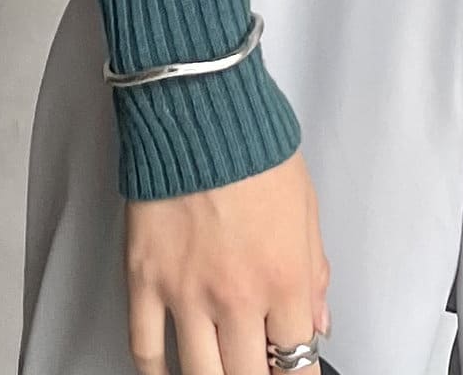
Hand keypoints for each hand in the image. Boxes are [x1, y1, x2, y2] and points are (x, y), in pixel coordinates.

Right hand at [125, 146, 330, 374]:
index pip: (295, 362)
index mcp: (283, 279)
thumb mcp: (305, 205)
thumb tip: (317, 322)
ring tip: (220, 368)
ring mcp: (186, 294)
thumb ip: (314, 271)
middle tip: (257, 368)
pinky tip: (168, 373)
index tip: (293, 372)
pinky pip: (145, 350)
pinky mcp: (144, 281)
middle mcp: (236, 298)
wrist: (200, 113)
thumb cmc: (255, 148)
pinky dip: (156, 372)